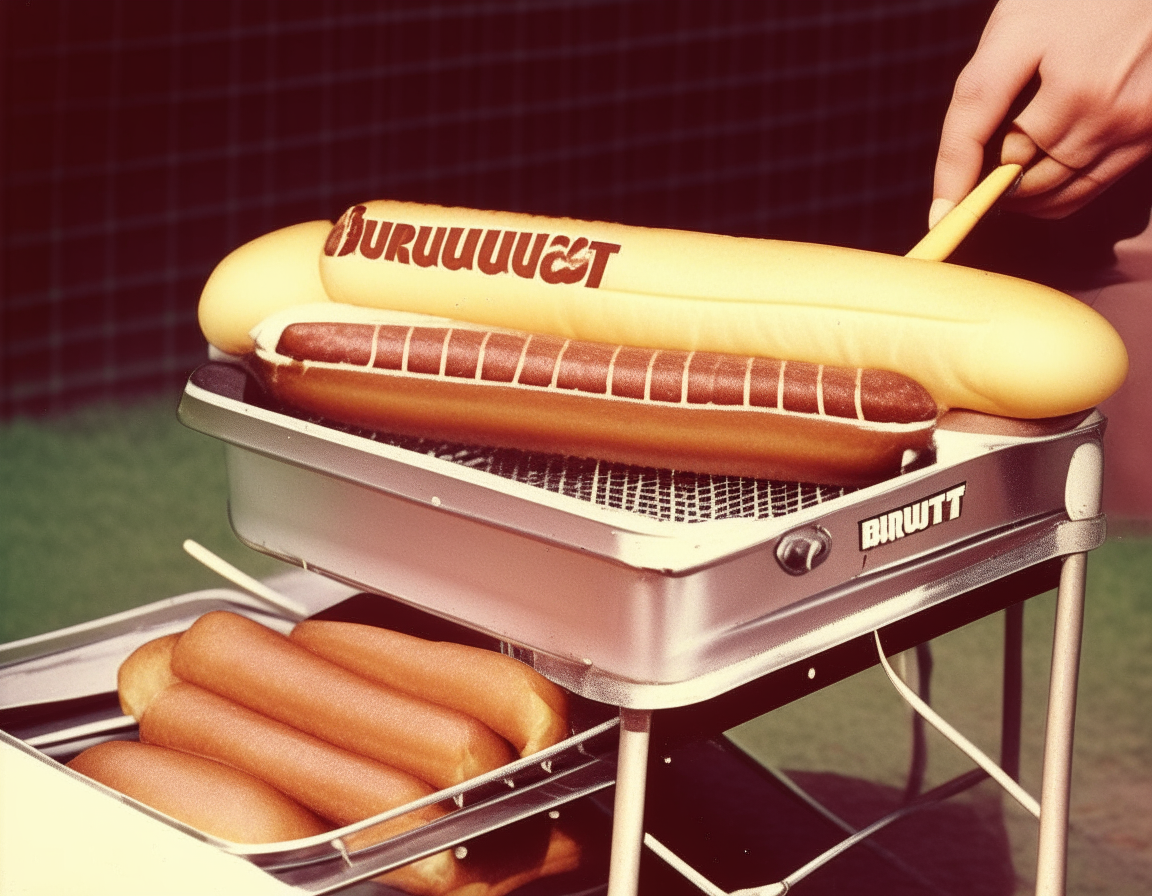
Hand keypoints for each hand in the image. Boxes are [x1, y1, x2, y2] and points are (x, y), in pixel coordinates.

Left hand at [930, 0, 1151, 225]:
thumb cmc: (1077, 0)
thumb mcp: (1018, 22)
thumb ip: (988, 84)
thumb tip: (967, 163)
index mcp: (1037, 39)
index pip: (974, 113)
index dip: (952, 172)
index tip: (941, 213)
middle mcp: (1086, 84)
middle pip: (1016, 165)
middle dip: (992, 179)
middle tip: (983, 177)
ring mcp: (1125, 112)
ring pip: (1051, 187)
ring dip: (1023, 194)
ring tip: (1011, 179)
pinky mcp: (1151, 129)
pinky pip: (1089, 187)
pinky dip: (1057, 197)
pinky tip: (1041, 185)